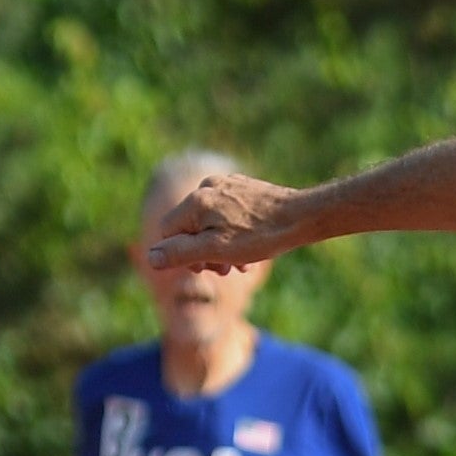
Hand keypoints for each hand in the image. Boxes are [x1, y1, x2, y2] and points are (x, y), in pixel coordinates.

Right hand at [145, 170, 309, 280]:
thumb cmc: (260, 235)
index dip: (181, 255)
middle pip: (189, 226)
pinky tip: (252, 246)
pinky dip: (233, 232)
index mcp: (195, 201)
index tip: (204, 269)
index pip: (168, 231)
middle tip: (225, 270)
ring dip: (220, 246)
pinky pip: (227, 212)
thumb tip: (152, 257)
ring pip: (210, 221)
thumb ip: (181, 253)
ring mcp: (226, 185)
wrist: (303, 216)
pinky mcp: (243, 187)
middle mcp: (207, 186)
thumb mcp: (216, 250)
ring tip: (241, 263)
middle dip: (203, 252)